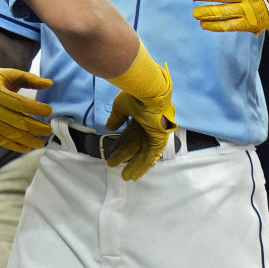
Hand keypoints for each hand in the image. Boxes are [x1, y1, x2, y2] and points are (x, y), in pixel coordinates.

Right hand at [0, 67, 52, 152]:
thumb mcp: (8, 74)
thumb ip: (29, 79)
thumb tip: (49, 83)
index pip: (20, 103)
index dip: (36, 109)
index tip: (49, 111)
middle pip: (17, 121)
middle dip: (36, 128)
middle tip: (48, 130)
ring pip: (10, 134)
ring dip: (28, 141)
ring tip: (41, 143)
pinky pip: (0, 140)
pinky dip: (14, 146)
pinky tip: (26, 148)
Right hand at [103, 63, 176, 179]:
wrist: (149, 91)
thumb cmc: (136, 95)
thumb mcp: (121, 106)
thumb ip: (116, 118)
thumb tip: (109, 127)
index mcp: (139, 117)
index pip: (128, 136)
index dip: (120, 147)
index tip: (112, 156)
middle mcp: (148, 127)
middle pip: (135, 146)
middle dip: (126, 158)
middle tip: (118, 169)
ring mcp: (155, 133)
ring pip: (144, 153)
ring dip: (136, 165)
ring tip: (127, 177)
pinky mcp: (160, 139)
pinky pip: (152, 155)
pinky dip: (144, 165)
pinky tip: (137, 173)